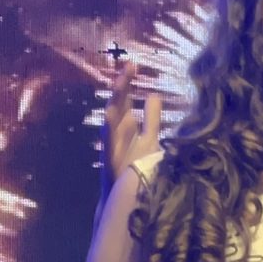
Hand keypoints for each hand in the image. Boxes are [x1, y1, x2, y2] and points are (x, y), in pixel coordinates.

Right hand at [101, 62, 161, 199]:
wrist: (124, 198)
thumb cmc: (134, 167)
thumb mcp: (147, 139)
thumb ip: (151, 118)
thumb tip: (153, 94)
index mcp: (125, 126)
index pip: (126, 99)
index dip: (128, 82)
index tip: (133, 63)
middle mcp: (116, 132)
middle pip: (118, 103)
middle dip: (122, 85)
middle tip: (129, 66)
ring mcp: (111, 145)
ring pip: (111, 119)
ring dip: (115, 102)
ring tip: (119, 83)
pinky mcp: (110, 159)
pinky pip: (109, 142)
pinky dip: (109, 128)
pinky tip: (110, 115)